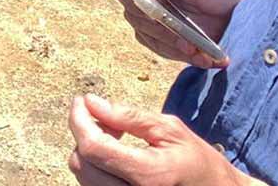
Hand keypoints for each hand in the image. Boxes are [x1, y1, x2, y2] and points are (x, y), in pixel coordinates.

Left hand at [68, 94, 251, 185]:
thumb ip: (129, 116)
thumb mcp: (170, 130)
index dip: (79, 121)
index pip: (93, 148)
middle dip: (84, 134)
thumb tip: (91, 102)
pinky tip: (117, 155)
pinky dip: (97, 166)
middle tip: (106, 118)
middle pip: (81, 164)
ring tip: (116, 136)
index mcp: (147, 175)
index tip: (80, 101)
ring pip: (84, 176)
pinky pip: (94, 185)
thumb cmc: (198, 162)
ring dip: (90, 151)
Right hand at [108, 0, 242, 68]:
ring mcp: (147, 15)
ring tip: (198, 49)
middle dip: (160, 26)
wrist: (233, 6)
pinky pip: (160, 49)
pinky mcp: (158, 35)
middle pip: (132, 12)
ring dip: (172, 45)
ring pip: (146, 34)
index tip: (156, 8)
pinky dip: (180, 55)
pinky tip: (202, 56)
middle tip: (185, 37)